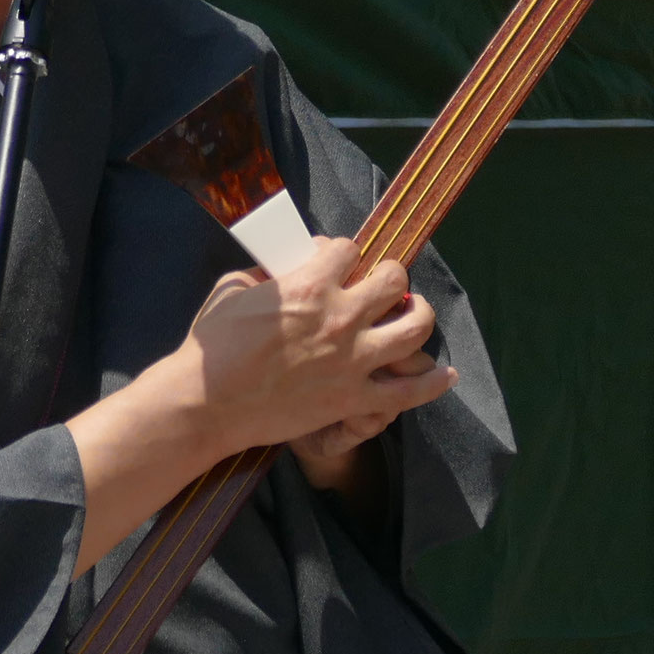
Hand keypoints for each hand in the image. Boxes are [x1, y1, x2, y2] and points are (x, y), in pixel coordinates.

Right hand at [182, 239, 456, 462]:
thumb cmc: (213, 347)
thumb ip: (267, 273)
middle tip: (382, 283)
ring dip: (419, 314)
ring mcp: (353, 361)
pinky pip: (408, 392)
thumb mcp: (233, 289)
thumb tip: (284, 266)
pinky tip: (446, 374)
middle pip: (393, 280)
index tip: (337, 260)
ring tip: (413, 313)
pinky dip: (433, 383)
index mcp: (310, 285)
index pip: (349, 249)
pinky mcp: (353, 399)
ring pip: (414, 328)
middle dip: (390, 275)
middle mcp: (340, 318)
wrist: (207, 404)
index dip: (343, 251)